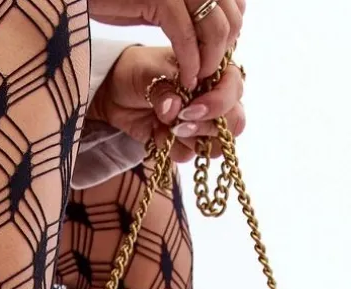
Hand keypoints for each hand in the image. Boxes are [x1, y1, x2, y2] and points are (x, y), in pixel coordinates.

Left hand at [88, 45, 244, 164]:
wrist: (115, 91)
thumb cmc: (139, 70)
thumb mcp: (150, 72)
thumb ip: (165, 88)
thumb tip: (174, 109)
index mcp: (214, 72)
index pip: (235, 90)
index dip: (218, 104)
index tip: (190, 109)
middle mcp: (215, 99)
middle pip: (234, 124)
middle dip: (206, 127)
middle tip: (179, 123)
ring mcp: (202, 124)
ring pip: (215, 146)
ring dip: (189, 140)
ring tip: (165, 126)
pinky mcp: (185, 143)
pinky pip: (188, 155)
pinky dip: (171, 148)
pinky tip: (156, 132)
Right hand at [89, 0, 244, 88]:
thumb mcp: (161, 0)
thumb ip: (189, 8)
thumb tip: (219, 27)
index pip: (237, 3)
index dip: (232, 32)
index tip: (214, 55)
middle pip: (232, 17)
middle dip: (222, 52)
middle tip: (206, 75)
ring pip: (216, 29)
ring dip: (209, 62)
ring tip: (195, 80)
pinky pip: (187, 37)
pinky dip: (190, 63)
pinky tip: (185, 79)